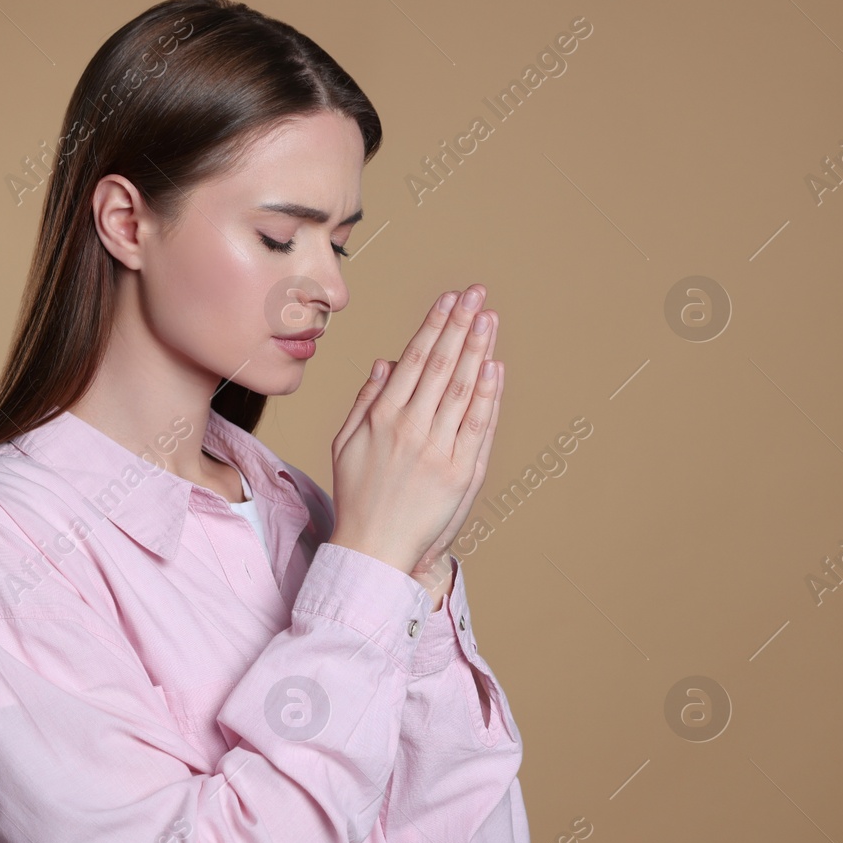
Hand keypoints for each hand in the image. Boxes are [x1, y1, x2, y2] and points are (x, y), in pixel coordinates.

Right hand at [378, 312, 502, 582]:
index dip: (434, 326)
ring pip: (463, 389)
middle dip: (460, 325)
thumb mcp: (348, 443)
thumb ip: (367, 400)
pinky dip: (489, 394)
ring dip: (477, 350)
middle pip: (442, 365)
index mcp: (382, 416)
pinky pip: (478, 425)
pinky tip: (494, 367)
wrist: (374, 549)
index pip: (414, 359)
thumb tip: (386, 362)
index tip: (450, 299)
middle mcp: (411, 427)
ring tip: (489, 319)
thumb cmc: (358, 496)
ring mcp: (439, 449)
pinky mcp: (461, 473)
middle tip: (477, 294)